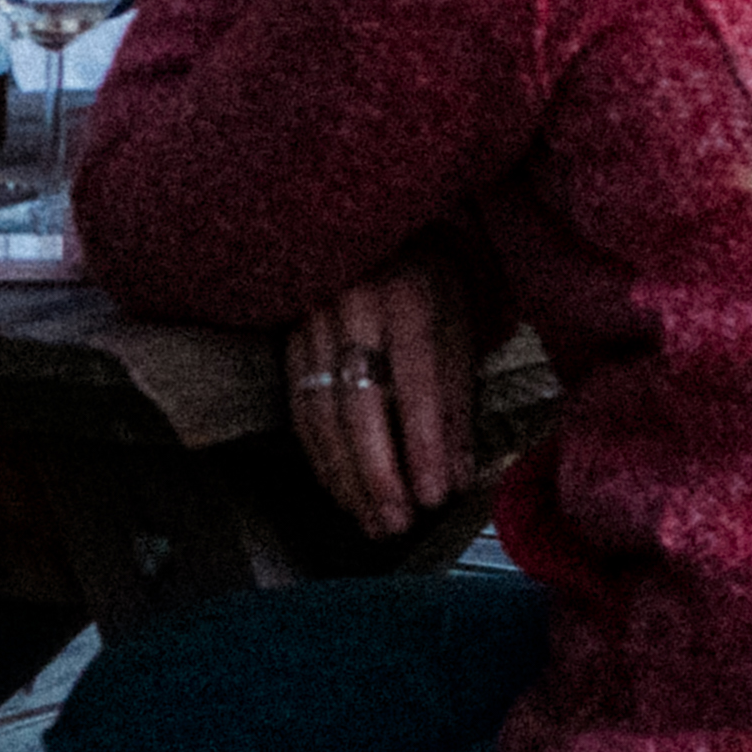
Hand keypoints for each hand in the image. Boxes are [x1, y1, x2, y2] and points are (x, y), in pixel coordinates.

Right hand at [284, 257, 479, 538]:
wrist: (382, 227)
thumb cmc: (432, 281)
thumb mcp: (462, 324)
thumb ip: (458, 399)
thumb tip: (457, 476)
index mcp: (410, 293)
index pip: (416, 380)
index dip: (423, 443)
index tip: (435, 496)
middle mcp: (356, 302)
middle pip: (359, 401)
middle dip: (378, 473)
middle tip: (397, 524)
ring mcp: (314, 317)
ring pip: (321, 411)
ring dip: (346, 476)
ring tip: (373, 522)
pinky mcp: (289, 335)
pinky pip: (299, 407)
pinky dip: (319, 456)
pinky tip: (341, 490)